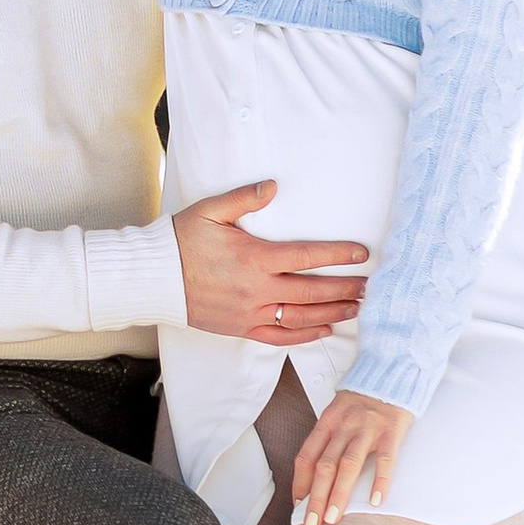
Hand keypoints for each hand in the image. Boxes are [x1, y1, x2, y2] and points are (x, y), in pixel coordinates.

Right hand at [175, 184, 368, 342]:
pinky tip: (324, 328)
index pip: (306, 256)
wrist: (154, 278)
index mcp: (254, 257)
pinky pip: (279, 337)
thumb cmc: (181, 241)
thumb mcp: (210, 211)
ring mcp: (249, 312)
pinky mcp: (241, 328)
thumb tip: (273, 187)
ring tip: (356, 307)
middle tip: (368, 285)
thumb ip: (244, 199)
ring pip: (300, 317)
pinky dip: (305, 334)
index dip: (337, 255)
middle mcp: (256, 288)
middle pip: (311, 291)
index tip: (361, 254)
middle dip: (344, 287)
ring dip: (332, 312)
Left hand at [292, 387, 411, 524]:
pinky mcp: (391, 431)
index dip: (300, 482)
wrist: (393, 372)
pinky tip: (374, 500)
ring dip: (339, 494)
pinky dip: (379, 481)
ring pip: (349, 466)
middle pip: (325, 466)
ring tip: (334, 518)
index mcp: (327, 421)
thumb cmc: (363, 398)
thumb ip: (327, 439)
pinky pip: (384, 460)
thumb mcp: (337, 412)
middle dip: (316, 498)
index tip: (298, 504)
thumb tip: (316, 475)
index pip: (306, 456)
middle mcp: (345, 426)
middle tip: (313, 523)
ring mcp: (368, 429)